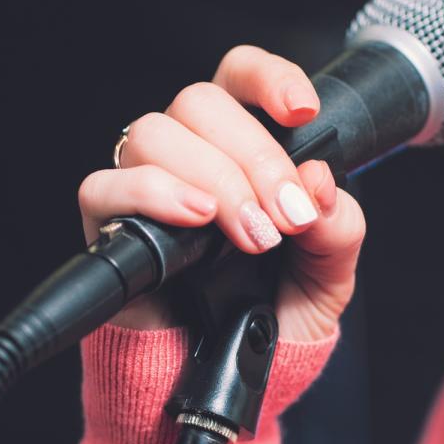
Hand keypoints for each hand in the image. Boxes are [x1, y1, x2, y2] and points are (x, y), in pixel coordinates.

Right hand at [78, 45, 365, 340]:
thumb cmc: (277, 308)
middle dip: (254, 158)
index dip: (268, 77)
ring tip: (249, 235)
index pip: (240, 76)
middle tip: (285, 217)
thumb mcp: (329, 270)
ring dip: (213, 180)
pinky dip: (152, 194)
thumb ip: (337, 226)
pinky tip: (195, 219)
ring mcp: (145, 182)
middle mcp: (190, 152)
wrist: (242, 367)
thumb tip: (318, 182)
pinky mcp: (109, 222)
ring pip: (155, 133)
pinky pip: (106, 185)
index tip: (302, 112)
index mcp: (242, 143)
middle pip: (200, 101)